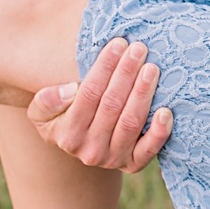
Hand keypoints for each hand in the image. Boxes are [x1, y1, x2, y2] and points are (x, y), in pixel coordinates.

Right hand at [28, 37, 173, 172]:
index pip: (88, 94)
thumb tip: (70, 91)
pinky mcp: (134, 164)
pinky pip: (150, 149)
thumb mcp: (43, 111)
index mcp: (67, 134)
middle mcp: (89, 150)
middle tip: (139, 49)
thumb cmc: (63, 118)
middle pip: (112, 105)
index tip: (118, 44)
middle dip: (126, 74)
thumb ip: (46, 100)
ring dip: (142, 93)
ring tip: (151, 68)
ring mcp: (113, 159)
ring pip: (131, 122)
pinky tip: (166, 111)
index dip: (104, 68)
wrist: (83, 147)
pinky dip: (159, 132)